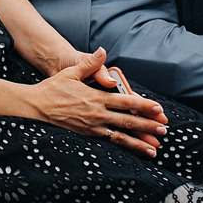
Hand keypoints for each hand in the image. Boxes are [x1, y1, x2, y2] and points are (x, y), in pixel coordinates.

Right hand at [27, 47, 168, 156]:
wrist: (37, 105)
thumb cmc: (55, 88)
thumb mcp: (72, 72)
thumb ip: (90, 63)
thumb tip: (102, 51)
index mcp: (96, 97)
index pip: (125, 101)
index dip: (143, 105)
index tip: (157, 108)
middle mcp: (97, 114)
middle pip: (128, 120)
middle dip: (148, 125)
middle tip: (164, 129)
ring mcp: (93, 127)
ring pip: (121, 136)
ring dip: (139, 142)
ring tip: (154, 148)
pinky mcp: (88, 135)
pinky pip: (110, 141)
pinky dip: (124, 147)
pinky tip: (134, 151)